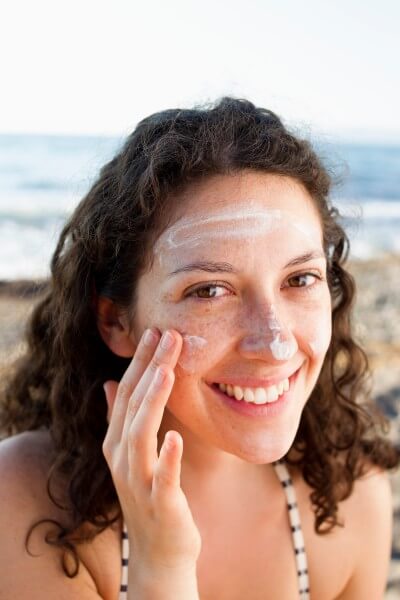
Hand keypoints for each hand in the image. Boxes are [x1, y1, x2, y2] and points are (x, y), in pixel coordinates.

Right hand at [102, 328, 201, 572]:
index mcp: (117, 442)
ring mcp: (138, 481)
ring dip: (153, 401)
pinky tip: (176, 437)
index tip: (155, 331)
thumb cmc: (150, 494)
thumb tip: (110, 383)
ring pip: (140, 435)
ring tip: (166, 370)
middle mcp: (122, 457)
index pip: (127, 392)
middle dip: (149, 368)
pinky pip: (162, 477)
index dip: (140, 361)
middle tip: (167, 334)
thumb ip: (120, 418)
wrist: (160, 551)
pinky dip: (167, 457)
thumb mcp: (132, 453)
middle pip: (133, 405)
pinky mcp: (160, 503)